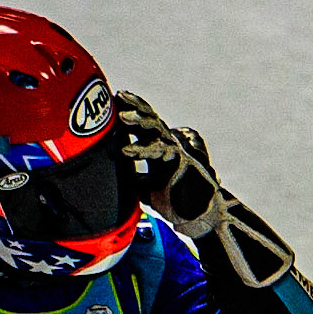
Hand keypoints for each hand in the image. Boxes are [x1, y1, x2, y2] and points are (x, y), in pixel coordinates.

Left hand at [116, 91, 221, 235]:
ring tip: (122, 116)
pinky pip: (160, 151)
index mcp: (162, 147)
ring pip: (157, 129)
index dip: (132, 109)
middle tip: (118, 95)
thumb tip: (113, 177)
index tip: (115, 99)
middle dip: (135, 105)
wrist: (199, 218)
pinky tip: (125, 151)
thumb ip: (134, 178)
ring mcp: (179, 151)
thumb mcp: (147, 188)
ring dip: (139, 121)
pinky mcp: (183, 162)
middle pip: (152, 118)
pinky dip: (141, 150)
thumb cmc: (175, 203)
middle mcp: (171, 144)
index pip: (147, 122)